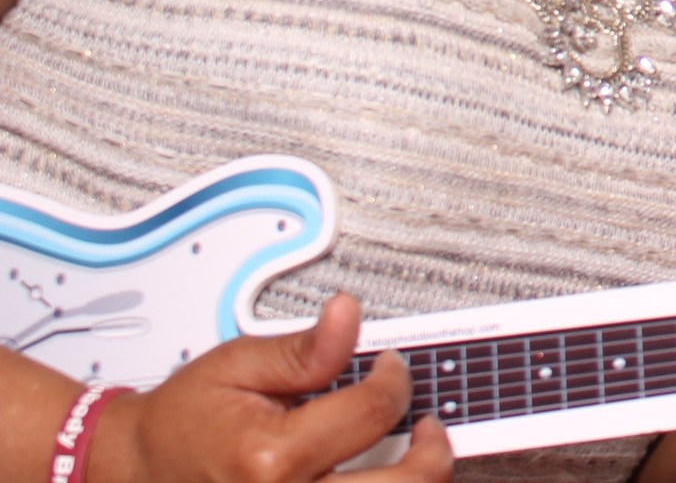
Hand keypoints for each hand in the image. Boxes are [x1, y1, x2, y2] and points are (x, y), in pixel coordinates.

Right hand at [91, 293, 452, 482]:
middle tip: (431, 430)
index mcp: (270, 456)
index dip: (395, 379)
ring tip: (416, 459)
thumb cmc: (181, 421)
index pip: (372, 412)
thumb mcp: (236, 365)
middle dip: (432, 456)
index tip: (392, 367)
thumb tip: (348, 316)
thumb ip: (303, 349)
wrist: (135, 467)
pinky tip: (379, 480)